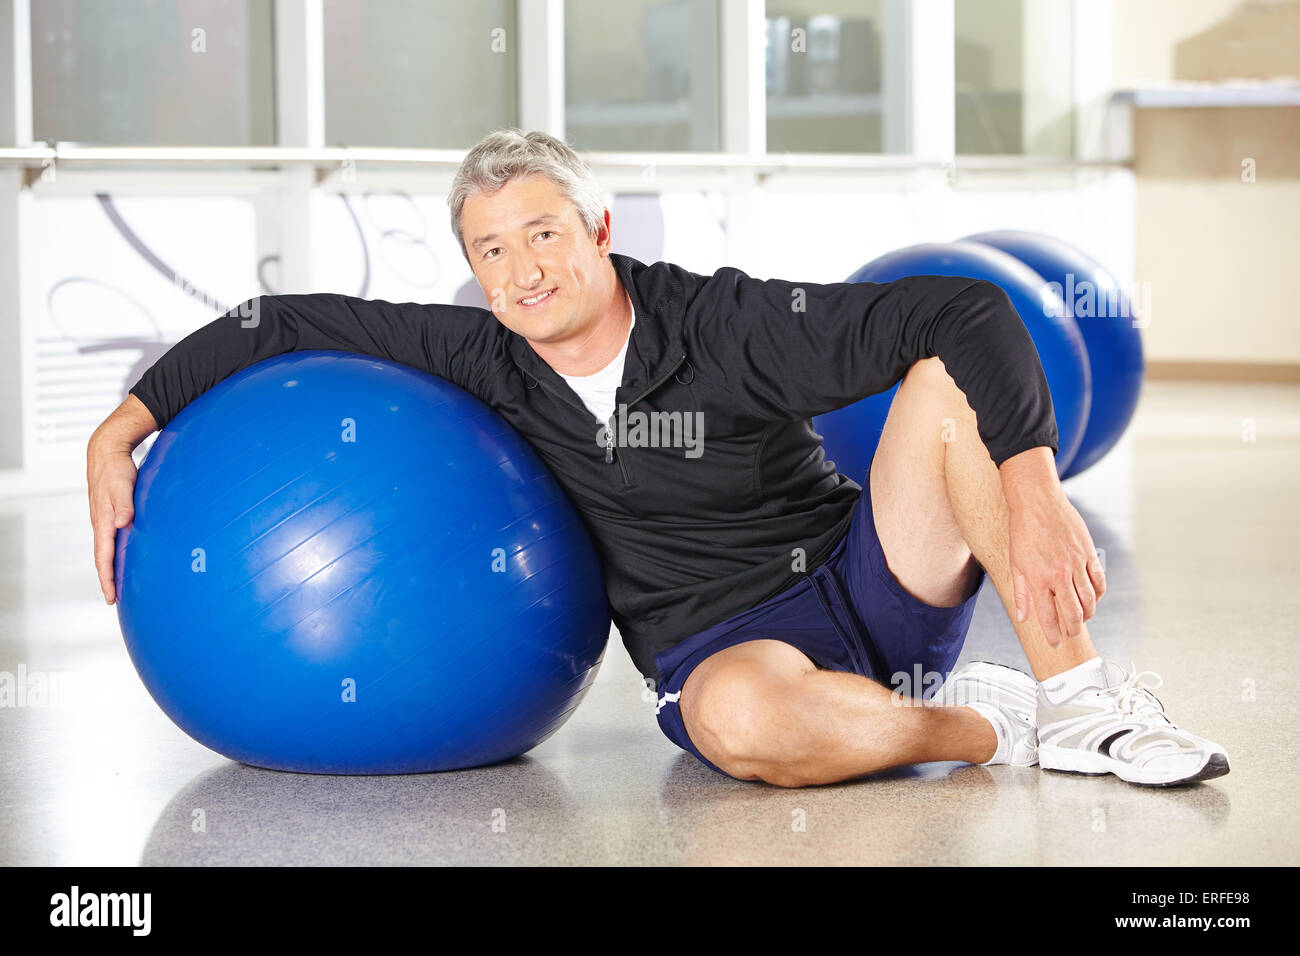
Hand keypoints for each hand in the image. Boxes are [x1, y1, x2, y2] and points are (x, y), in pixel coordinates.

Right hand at [87, 442, 138, 604]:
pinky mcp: (111, 515)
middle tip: (114, 600)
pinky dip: (117, 554)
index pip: (103, 557)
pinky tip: (126, 558)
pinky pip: (113, 540)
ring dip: (112, 568)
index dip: (107, 578)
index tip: (110, 596)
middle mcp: (102, 524)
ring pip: (107, 550)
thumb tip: (122, 523)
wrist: (107, 453)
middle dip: (108, 580)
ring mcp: (105, 520)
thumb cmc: (116, 469)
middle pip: (103, 558)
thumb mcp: (122, 485)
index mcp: (103, 522)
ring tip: (120, 585)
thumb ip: (124, 504)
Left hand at [1006, 486, 1105, 645]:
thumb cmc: (1023, 533)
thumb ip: (1022, 593)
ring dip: (1088, 614)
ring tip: (1082, 621)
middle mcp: (1059, 574)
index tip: (1055, 645)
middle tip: (1072, 637)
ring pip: (1089, 599)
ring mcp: (1076, 564)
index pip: (1048, 617)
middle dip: (1073, 630)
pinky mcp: (1088, 553)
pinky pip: (1098, 581)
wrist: (1037, 502)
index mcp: (1038, 579)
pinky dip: (1098, 594)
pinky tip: (1093, 599)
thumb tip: (1023, 618)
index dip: (1053, 635)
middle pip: (1073, 613)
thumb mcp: (1015, 563)